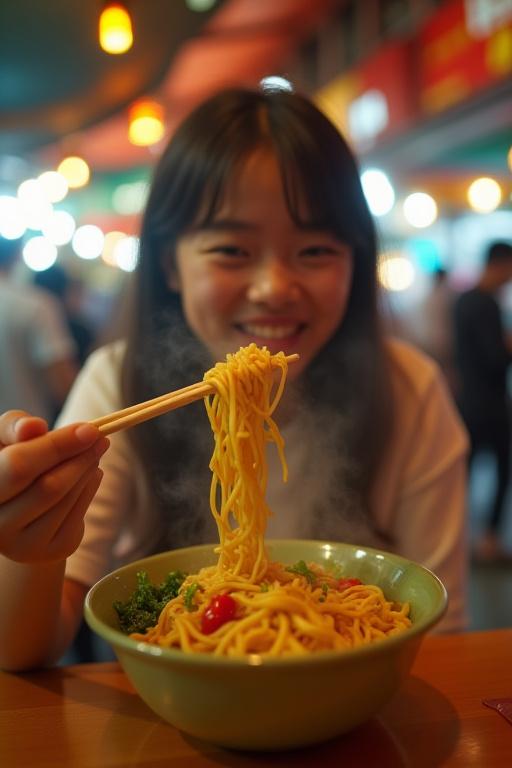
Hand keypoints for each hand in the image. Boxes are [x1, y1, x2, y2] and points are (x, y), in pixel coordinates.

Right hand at [0, 410, 108, 563]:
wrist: (19, 510)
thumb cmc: (11, 463)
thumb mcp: (5, 440)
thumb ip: (14, 428)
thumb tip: (33, 427)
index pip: (19, 466)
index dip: (56, 445)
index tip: (89, 429)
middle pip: (47, 487)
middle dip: (79, 458)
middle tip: (101, 437)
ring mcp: (21, 544)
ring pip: (65, 500)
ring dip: (87, 469)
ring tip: (95, 450)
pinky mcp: (48, 551)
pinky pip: (77, 514)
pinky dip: (89, 487)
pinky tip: (92, 472)